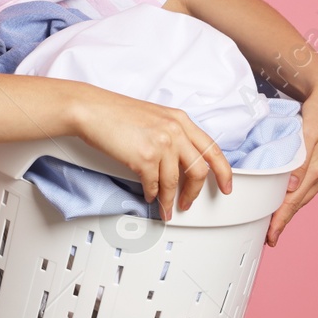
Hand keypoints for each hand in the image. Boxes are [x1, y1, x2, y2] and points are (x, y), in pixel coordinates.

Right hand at [69, 85, 232, 220]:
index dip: (224, 171)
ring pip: (175, 182)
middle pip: (200, 170)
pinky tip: (149, 196)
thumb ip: (171, 135)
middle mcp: (175, 130)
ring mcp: (161, 143)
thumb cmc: (115, 113)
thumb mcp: (154, 117)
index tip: (226, 185)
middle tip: (188, 203)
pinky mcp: (144, 157)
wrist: (91, 109)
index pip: (212, 149)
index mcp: (180, 119)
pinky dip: (153, 194)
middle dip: (195, 192)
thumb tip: (179, 162)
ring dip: (170, 200)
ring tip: (166, 208)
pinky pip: (154, 185)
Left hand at [267, 80, 317, 246]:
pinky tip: (290, 199)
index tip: (271, 236)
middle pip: (300, 202)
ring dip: (291, 209)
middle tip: (269, 236)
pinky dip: (298, 196)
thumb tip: (291, 187)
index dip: (282, 219)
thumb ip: (300, 162)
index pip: (294, 201)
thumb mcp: (309, 133)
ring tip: (277, 222)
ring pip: (304, 196)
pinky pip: (309, 186)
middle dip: (284, 219)